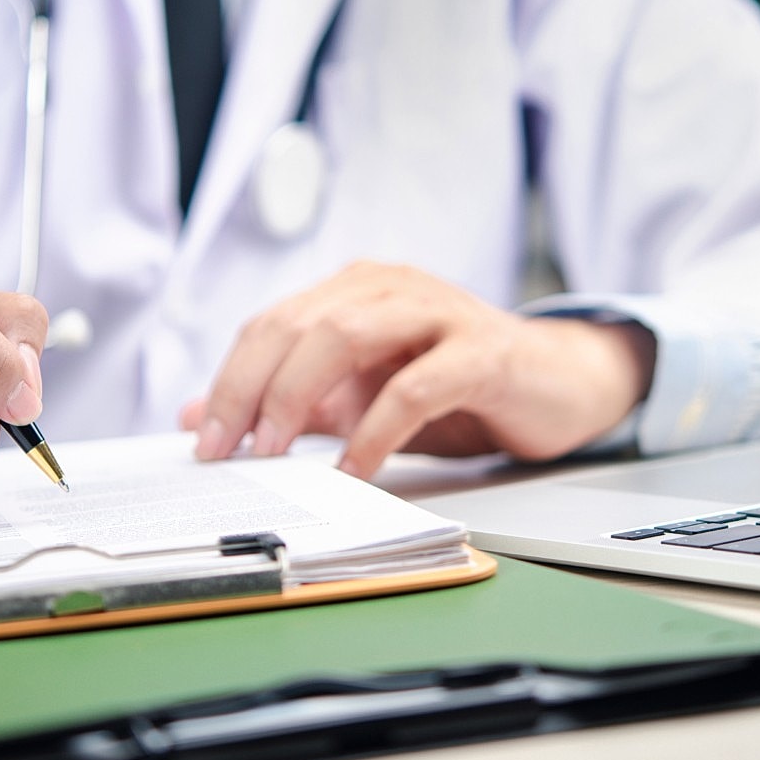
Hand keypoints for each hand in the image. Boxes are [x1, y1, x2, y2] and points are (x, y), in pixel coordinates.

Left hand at [181, 261, 655, 478]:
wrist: (557, 381)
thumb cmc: (456, 386)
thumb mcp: (362, 394)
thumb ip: (295, 403)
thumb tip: (203, 419)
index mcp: (356, 290)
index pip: (272, 324)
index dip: (231, 379)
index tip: (204, 439)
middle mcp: (389, 288)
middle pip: (296, 325)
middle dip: (250, 389)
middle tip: (227, 449)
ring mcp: (436, 313)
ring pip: (344, 338)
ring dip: (296, 397)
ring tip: (273, 453)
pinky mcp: (480, 352)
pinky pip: (413, 387)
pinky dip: (374, 431)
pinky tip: (354, 471)